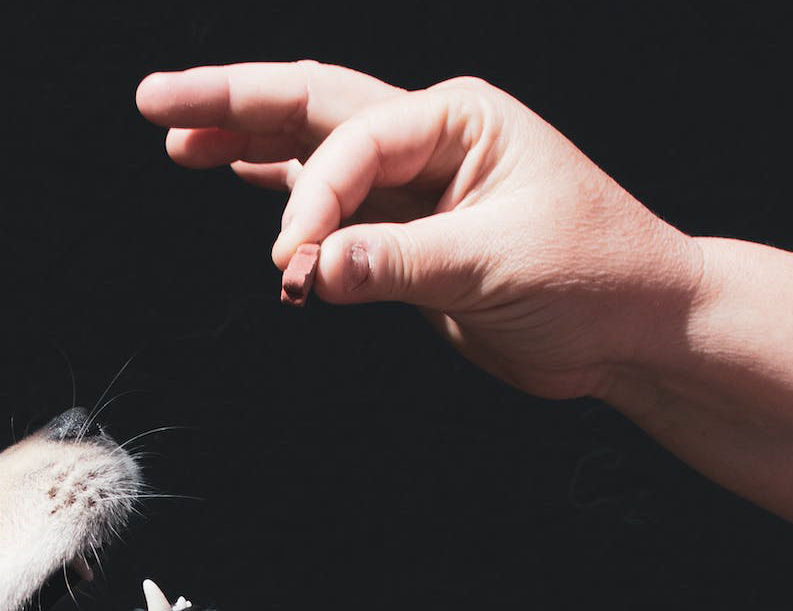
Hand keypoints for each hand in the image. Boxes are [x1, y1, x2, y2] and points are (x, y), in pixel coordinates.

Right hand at [136, 62, 703, 400]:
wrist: (637, 327)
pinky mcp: (409, 234)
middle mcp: (432, 138)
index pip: (354, 143)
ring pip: (312, 148)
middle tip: (155, 102)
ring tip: (175, 137)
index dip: (313, 200)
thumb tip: (311, 267)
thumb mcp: (498, 267)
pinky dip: (280, 189)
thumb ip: (399, 263)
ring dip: (244, 141)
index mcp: (459, 119)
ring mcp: (418, 184)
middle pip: (312, 106)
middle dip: (232, 102)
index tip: (295, 263)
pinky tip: (234, 174)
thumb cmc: (596, 277)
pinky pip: (331, 200)